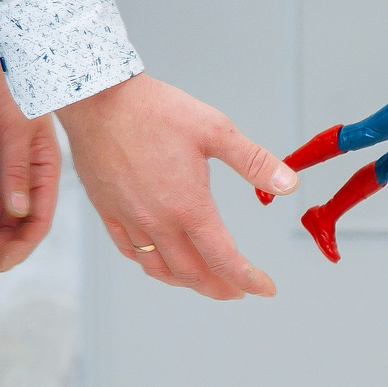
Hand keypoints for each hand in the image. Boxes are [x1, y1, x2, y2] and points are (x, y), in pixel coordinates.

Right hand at [59, 73, 294, 299]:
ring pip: (160, 269)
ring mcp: (129, 219)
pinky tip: (162, 260)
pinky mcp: (107, 211)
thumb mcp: (215, 130)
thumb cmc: (154, 109)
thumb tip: (289, 184)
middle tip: (238, 289)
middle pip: (193, 274)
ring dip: (187, 282)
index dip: (249, 280)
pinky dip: (152, 264)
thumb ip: (254, 162)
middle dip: (220, 287)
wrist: (98, 97)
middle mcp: (157, 221)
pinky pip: (130, 251)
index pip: (224, 260)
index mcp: (188, 206)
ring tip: (205, 280)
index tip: (265, 288)